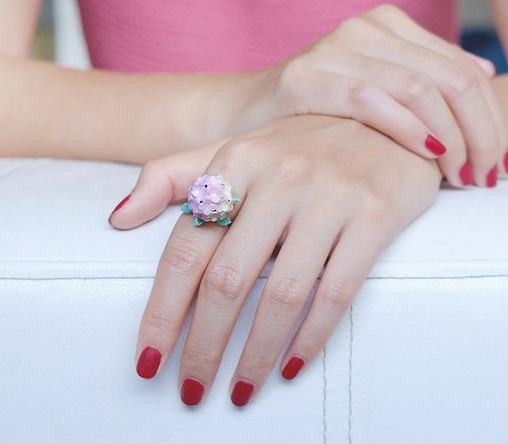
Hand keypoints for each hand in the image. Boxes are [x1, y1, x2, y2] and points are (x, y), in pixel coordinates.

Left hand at [109, 115, 441, 406]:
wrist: (390, 116)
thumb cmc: (303, 143)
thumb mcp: (235, 147)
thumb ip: (172, 176)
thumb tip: (118, 217)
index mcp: (235, 162)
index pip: (185, 249)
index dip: (161, 311)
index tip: (149, 359)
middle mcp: (279, 178)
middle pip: (227, 279)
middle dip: (203, 346)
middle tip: (194, 388)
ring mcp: (329, 195)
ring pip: (281, 294)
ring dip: (256, 354)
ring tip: (241, 390)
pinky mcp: (375, 214)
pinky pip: (337, 289)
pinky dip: (313, 335)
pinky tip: (292, 364)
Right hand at [247, 4, 507, 187]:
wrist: (242, 117)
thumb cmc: (317, 116)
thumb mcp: (378, 90)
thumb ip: (427, 78)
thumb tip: (485, 74)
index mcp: (389, 26)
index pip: (465, 69)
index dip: (493, 118)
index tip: (500, 165)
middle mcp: (365, 28)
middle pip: (452, 79)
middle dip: (482, 133)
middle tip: (487, 177)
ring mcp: (333, 49)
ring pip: (420, 89)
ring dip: (453, 139)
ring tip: (462, 178)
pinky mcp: (303, 78)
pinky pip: (370, 101)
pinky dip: (407, 131)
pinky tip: (428, 159)